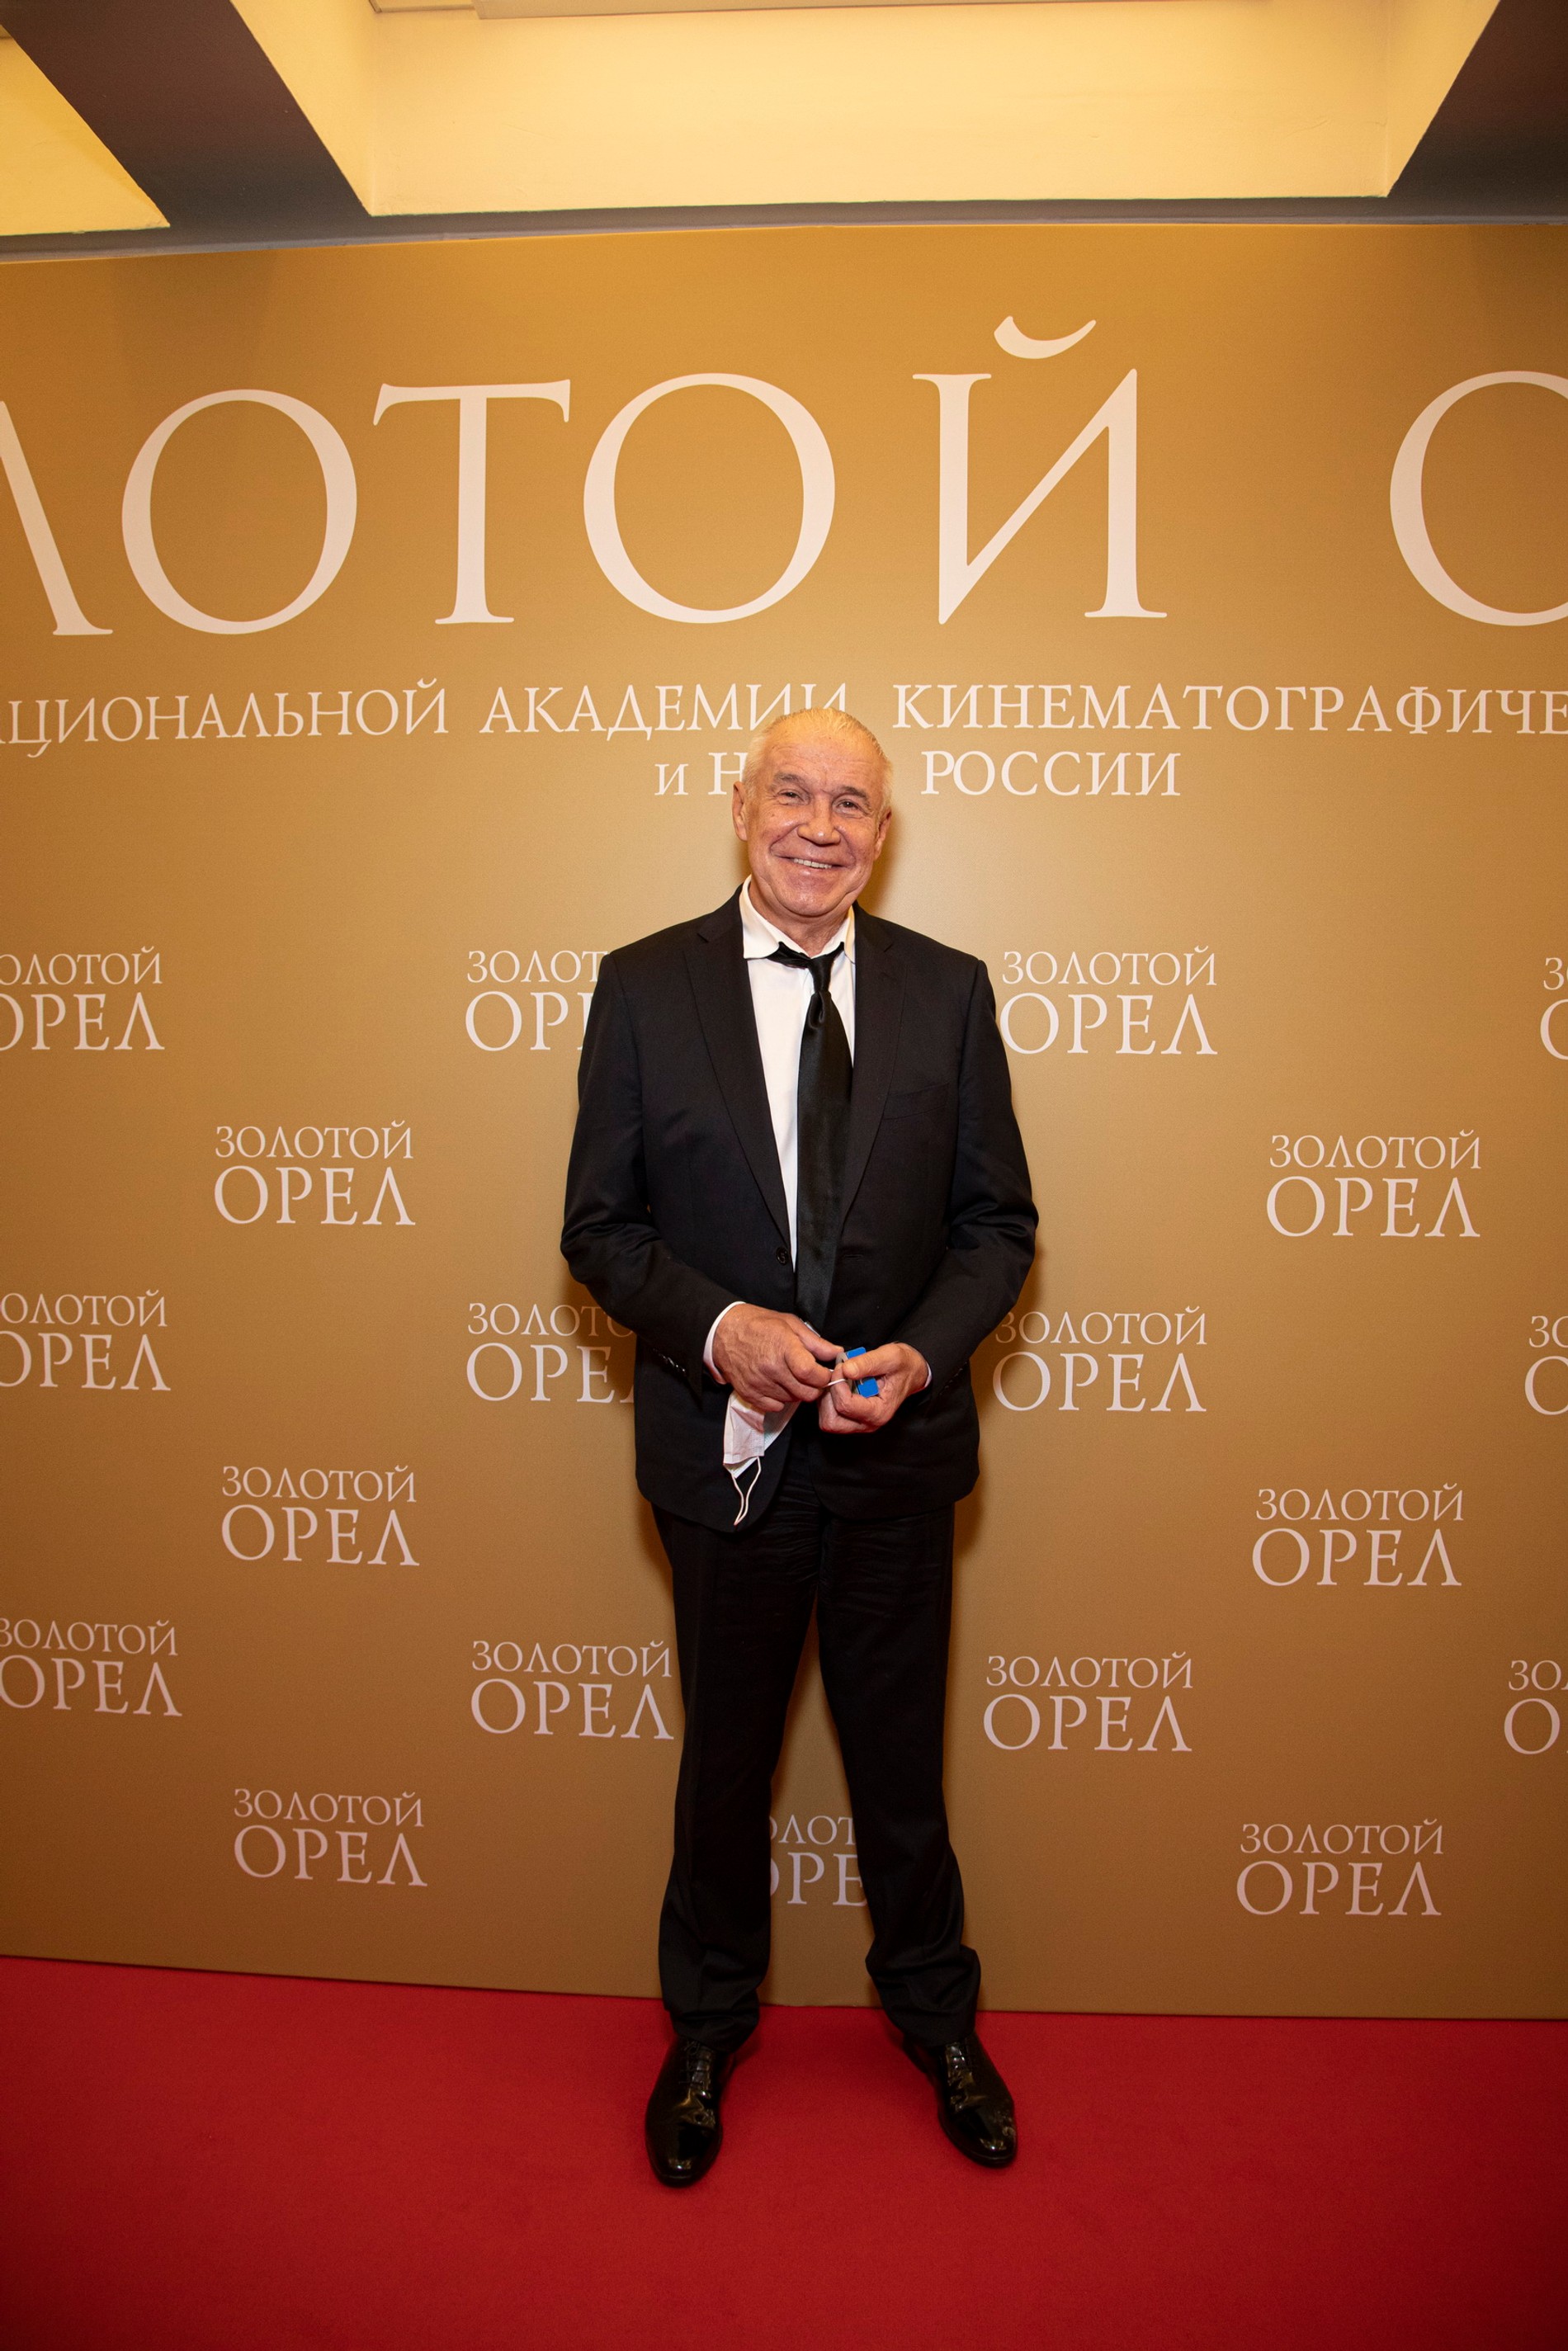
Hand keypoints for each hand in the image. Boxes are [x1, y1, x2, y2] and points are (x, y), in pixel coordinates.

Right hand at [711, 1304, 839, 1412]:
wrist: (724, 1331)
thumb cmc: (758, 1324)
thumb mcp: (790, 1324)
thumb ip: (815, 1342)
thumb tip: (836, 1352)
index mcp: (783, 1347)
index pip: (811, 1373)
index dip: (823, 1377)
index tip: (824, 1373)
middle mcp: (771, 1368)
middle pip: (805, 1393)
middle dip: (814, 1387)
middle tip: (811, 1377)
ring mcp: (759, 1383)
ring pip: (792, 1401)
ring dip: (798, 1392)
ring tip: (792, 1377)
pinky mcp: (749, 1393)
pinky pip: (775, 1407)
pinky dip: (781, 1399)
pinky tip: (779, 1384)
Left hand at [816, 1343, 927, 1435]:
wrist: (909, 1372)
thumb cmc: (902, 1365)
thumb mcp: (889, 1357)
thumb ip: (868, 1363)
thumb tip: (845, 1370)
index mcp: (879, 1412)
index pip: (845, 1405)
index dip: (838, 1383)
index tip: (843, 1366)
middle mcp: (868, 1423)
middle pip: (832, 1421)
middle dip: (829, 1395)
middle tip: (838, 1375)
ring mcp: (859, 1423)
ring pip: (828, 1420)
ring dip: (827, 1398)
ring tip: (840, 1379)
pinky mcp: (852, 1419)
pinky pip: (830, 1415)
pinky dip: (829, 1399)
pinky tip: (840, 1384)